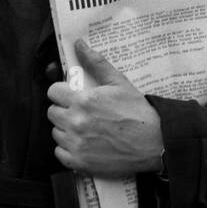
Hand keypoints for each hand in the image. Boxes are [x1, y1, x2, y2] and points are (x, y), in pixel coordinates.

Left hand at [46, 38, 163, 176]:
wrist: (154, 142)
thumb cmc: (137, 111)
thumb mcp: (118, 82)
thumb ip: (96, 62)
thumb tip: (79, 44)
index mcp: (83, 100)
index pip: (53, 92)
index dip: (62, 92)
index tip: (72, 96)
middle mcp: (76, 122)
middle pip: (52, 112)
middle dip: (64, 110)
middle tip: (80, 112)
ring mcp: (77, 145)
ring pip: (56, 133)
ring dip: (65, 130)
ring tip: (83, 128)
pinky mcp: (81, 163)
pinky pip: (60, 154)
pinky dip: (68, 150)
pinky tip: (82, 144)